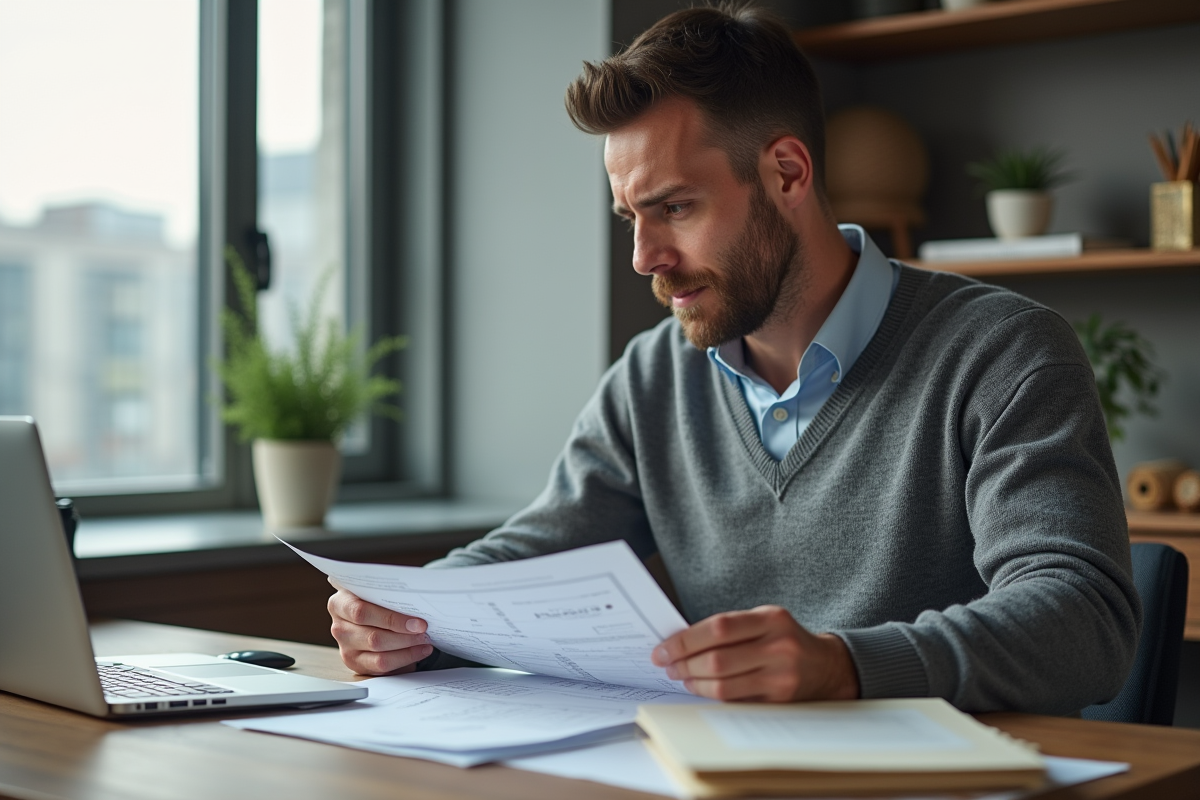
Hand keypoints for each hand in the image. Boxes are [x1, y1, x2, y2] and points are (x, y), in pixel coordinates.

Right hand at [327, 580, 434, 674]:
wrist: (366, 613)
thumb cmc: (373, 598)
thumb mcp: (374, 589)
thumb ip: (387, 590)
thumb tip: (416, 596)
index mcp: (339, 604)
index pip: (362, 612)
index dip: (392, 619)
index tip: (417, 622)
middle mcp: (339, 628)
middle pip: (374, 638)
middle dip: (405, 636)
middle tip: (425, 632)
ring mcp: (346, 649)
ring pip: (380, 657)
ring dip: (408, 650)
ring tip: (425, 641)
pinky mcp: (357, 664)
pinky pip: (382, 668)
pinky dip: (404, 659)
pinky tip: (418, 651)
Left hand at [650, 605, 859, 701]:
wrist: (827, 666)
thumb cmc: (784, 639)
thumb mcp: (764, 621)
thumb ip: (729, 628)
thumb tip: (680, 641)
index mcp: (771, 619)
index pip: (718, 628)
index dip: (685, 641)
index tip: (663, 649)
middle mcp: (779, 647)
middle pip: (718, 660)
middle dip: (685, 664)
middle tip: (668, 666)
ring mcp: (782, 677)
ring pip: (724, 686)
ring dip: (695, 683)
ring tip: (682, 677)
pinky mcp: (780, 701)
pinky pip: (736, 702)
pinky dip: (712, 696)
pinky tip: (702, 689)